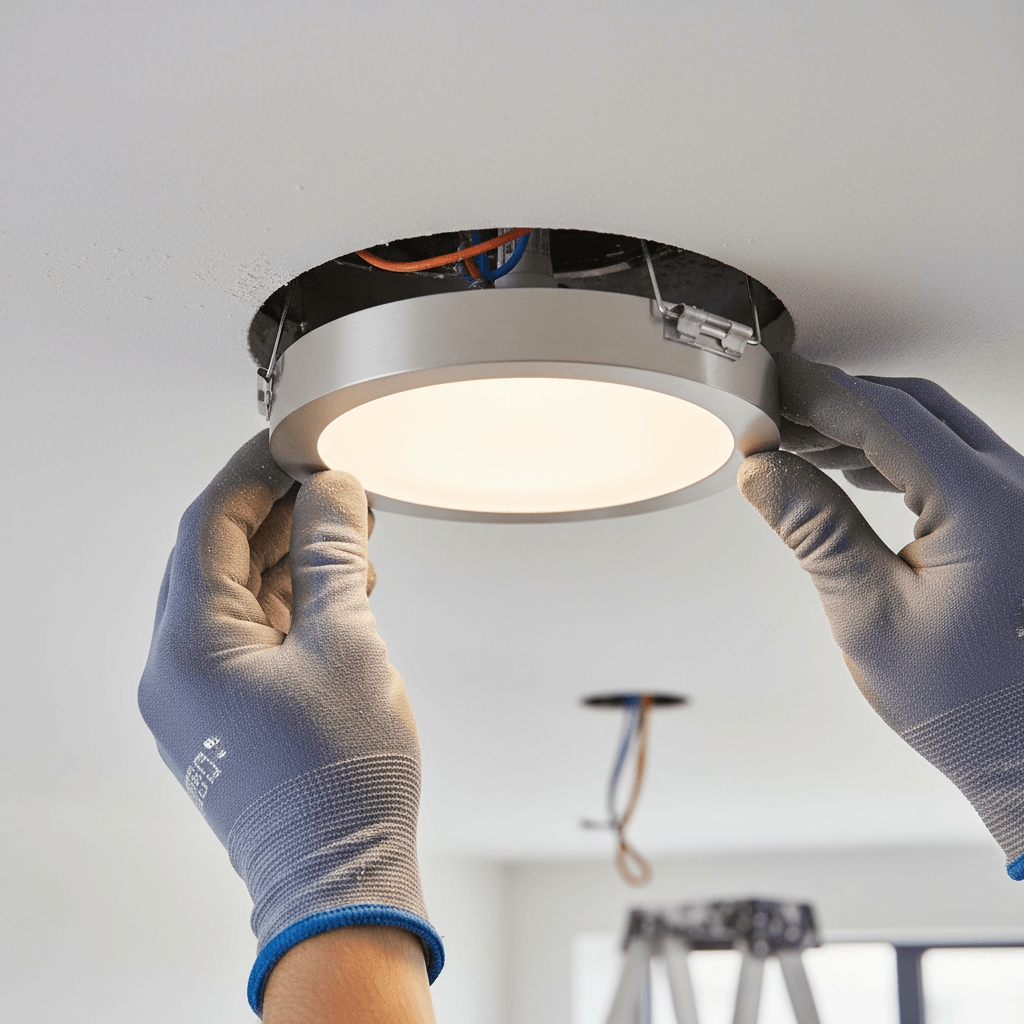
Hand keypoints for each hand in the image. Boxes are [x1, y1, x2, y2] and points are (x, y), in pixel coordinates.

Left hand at [138, 431, 442, 1013]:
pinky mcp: (228, 716)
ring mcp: (200, 696)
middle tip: (334, 487)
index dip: (254, 473)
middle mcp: (178, 668)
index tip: (294, 444)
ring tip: (349, 536)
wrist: (339, 880)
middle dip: (279, 515)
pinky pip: (251, 636)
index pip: (209, 525)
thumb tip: (333, 493)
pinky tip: (339, 589)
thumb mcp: (348, 644)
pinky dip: (292, 604)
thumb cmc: (338, 783)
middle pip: (220, 559)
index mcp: (190, 645)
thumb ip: (335, 557)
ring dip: (291, 560)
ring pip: (239, 598)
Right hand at [738, 353, 1023, 877]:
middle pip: (909, 407)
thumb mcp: (869, 615)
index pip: (885, 419)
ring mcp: (1015, 499)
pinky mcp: (1007, 514)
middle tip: (767, 405)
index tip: (765, 384)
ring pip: (927, 424)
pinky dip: (885, 447)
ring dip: (856, 421)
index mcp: (984, 509)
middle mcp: (1013, 491)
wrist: (1023, 746)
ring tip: (789, 435)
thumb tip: (764, 470)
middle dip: (831, 398)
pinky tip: (843, 462)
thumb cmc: (965, 702)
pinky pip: (943, 454)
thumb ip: (816, 530)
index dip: (815, 394)